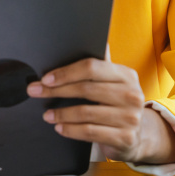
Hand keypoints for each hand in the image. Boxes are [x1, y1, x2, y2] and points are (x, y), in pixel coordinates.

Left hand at [27, 58, 174, 163]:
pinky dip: (71, 130)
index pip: (92, 67)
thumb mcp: (116, 82)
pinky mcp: (124, 137)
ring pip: (86, 112)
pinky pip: (90, 132)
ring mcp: (130, 117)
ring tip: (47, 114)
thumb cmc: (119, 104)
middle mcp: (132, 94)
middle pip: (86, 89)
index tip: (46, 78)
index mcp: (127, 75)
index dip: (67, 72)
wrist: (138, 136)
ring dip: (61, 114)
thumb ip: (102, 65)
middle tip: (36, 92)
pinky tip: (60, 127)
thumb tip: (93, 38)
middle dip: (56, 91)